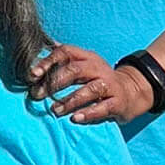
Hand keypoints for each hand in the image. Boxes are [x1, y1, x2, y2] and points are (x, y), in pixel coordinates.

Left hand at [28, 44, 153, 124]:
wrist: (132, 91)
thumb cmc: (98, 78)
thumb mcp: (83, 64)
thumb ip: (63, 59)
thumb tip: (40, 46)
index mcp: (86, 57)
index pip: (66, 52)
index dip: (48, 62)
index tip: (32, 74)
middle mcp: (98, 68)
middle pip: (75, 70)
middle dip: (54, 83)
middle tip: (37, 95)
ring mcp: (109, 84)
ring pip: (89, 89)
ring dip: (70, 100)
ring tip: (55, 110)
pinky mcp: (118, 102)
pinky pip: (103, 107)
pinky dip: (89, 113)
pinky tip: (75, 118)